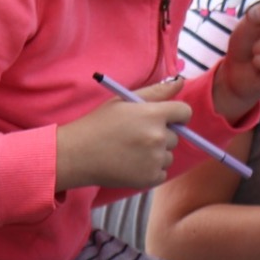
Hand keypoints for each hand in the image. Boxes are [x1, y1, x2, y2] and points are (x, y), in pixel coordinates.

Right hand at [57, 79, 186, 190]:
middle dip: (161, 135)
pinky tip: (130, 164)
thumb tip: (181, 81)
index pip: (184, 112)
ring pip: (169, 155)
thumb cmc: (98, 124)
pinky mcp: (150, 178)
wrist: (75, 154)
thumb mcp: (123, 101)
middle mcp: (158, 137)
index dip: (176, 115)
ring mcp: (155, 159)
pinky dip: (150, 170)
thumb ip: (156, 91)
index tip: (165, 119)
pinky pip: (162, 172)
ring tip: (130, 151)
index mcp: (153, 114)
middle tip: (135, 136)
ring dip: (156, 154)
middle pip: (176, 135)